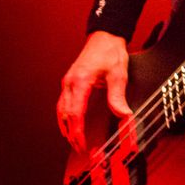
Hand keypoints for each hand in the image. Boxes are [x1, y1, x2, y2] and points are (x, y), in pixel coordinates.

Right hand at [57, 31, 130, 152]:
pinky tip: (69, 123)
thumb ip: (117, 96)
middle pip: (66, 114)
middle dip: (71, 133)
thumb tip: (123, 115)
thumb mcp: (118, 74)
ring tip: (73, 140)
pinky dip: (65, 116)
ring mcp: (68, 82)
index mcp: (80, 81)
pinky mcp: (70, 81)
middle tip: (79, 148)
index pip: (75, 113)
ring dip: (66, 126)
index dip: (77, 131)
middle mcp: (70, 83)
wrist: (105, 36)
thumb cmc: (110, 52)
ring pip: (61, 109)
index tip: (81, 144)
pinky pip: (63, 102)